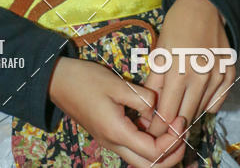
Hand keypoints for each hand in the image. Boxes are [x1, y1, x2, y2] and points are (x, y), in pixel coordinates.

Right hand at [49, 56, 185, 167]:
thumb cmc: (85, 80)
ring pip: (142, 161)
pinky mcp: (110, 134)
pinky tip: (156, 124)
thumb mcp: (116, 84)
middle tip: (182, 130)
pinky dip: (149, 143)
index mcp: (117, 132)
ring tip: (173, 128)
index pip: (153, 153)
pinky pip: (134, 148)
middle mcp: (114, 143)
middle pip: (149, 166)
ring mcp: (111, 141)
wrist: (58, 81)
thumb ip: (141, 97)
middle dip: (172, 154)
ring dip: (161, 151)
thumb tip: (158, 107)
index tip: (179, 120)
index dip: (172, 141)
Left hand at [140, 0, 234, 141]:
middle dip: (171, 126)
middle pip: (185, 118)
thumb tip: (147, 113)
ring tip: (178, 107)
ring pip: (201, 111)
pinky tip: (197, 96)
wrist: (204, 5)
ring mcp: (218, 77)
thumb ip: (154, 83)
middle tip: (162, 126)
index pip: (167, 115)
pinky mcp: (230, 74)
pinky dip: (206, 105)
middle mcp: (201, 78)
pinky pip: (217, 103)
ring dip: (187, 113)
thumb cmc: (176, 25)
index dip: (157, 128)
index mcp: (178, 72)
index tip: (150, 132)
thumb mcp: (159, 51)